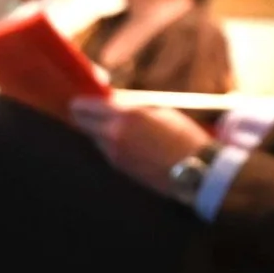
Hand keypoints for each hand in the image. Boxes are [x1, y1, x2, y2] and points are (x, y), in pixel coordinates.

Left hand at [65, 98, 211, 188]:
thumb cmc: (184, 136)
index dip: (81, 103)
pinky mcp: (120, 169)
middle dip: (83, 117)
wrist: (196, 170)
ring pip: (95, 139)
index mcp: (126, 115)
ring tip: (108, 127)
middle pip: (84, 124)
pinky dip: (108, 145)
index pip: (88, 107)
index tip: (77, 102)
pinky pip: (106, 152)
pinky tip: (122, 142)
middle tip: (82, 113)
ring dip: (98, 132)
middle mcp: (114, 135)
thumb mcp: (160, 111)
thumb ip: (133, 106)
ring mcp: (114, 154)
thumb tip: (114, 104)